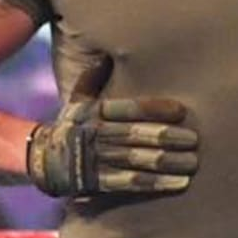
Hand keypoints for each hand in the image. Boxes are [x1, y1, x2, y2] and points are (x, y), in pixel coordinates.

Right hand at [25, 55, 197, 197]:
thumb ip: (94, 77)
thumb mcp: (78, 99)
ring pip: (135, 160)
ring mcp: (96, 159)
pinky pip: (130, 183)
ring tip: (192, 162)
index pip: (127, 108)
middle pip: (134, 135)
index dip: (154, 108)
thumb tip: (107, 53)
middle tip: (194, 139)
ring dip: (166, 162)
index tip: (181, 110)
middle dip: (165, 137)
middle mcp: (94, 134)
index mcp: (93, 112)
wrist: (43, 158)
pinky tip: (178, 183)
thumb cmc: (72, 125)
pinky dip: (155, 183)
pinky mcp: (98, 182)